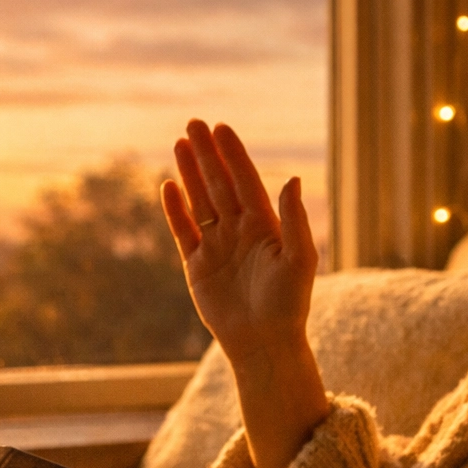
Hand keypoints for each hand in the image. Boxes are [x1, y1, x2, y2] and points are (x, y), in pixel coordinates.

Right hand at [161, 120, 316, 365]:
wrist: (264, 343)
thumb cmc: (289, 304)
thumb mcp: (300, 260)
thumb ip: (294, 219)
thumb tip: (293, 180)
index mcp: (266, 225)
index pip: (246, 181)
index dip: (233, 155)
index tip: (221, 128)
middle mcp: (240, 230)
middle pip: (219, 184)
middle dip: (206, 154)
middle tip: (193, 124)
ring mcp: (216, 246)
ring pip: (200, 201)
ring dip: (190, 173)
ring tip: (178, 144)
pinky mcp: (197, 266)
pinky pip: (183, 231)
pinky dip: (175, 210)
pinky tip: (168, 186)